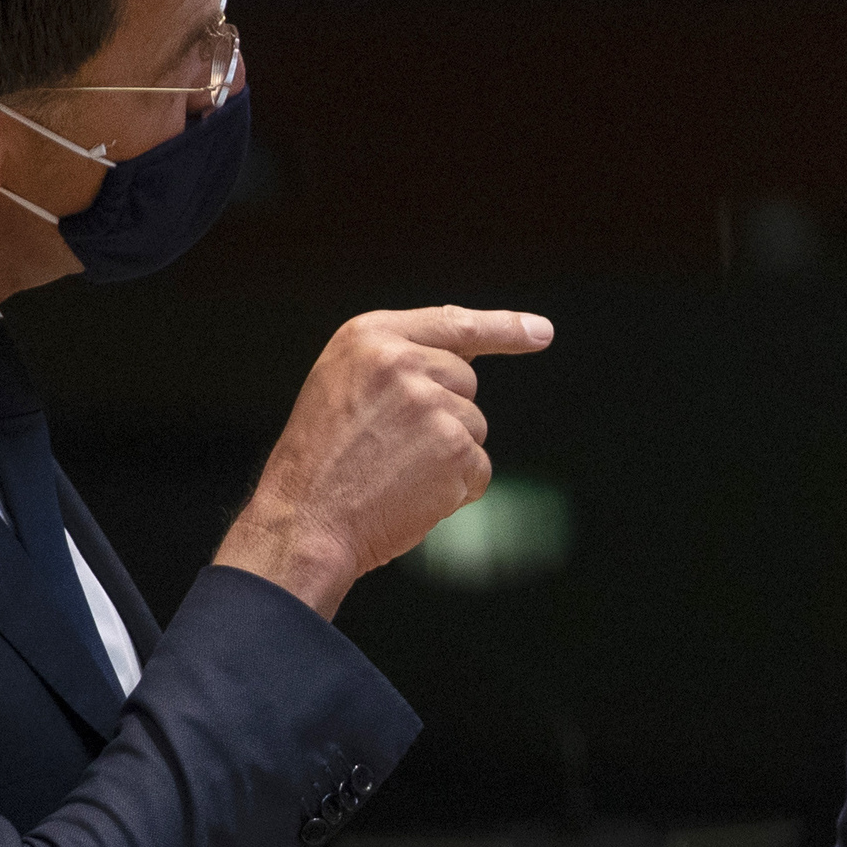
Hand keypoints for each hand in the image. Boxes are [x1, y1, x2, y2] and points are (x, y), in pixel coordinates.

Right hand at [216, 306, 554, 618]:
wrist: (304, 522)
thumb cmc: (320, 463)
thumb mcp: (343, 387)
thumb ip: (396, 366)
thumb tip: (464, 370)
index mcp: (370, 336)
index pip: (452, 324)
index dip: (503, 327)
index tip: (542, 332)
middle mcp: (404, 361)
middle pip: (465, 383)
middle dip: (443, 416)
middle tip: (388, 450)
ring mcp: (433, 404)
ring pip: (474, 427)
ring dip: (447, 457)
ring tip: (392, 475)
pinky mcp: (455, 448)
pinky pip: (479, 468)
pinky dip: (456, 490)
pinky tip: (412, 497)